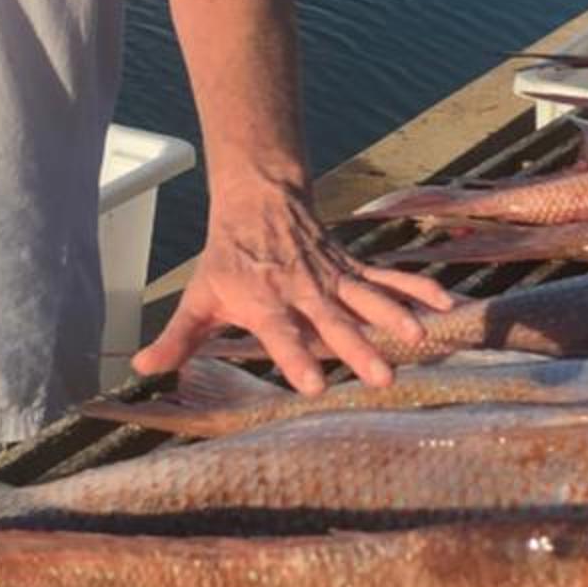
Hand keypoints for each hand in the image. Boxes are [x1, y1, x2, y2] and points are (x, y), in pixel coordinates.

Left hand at [131, 181, 453, 393]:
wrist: (260, 200)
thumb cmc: (227, 258)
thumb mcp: (198, 297)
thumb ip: (176, 338)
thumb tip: (140, 370)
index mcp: (264, 302)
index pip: (280, 334)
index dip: (295, 358)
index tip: (315, 386)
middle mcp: (303, 291)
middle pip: (333, 322)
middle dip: (358, 349)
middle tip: (382, 377)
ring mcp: (332, 279)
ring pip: (367, 299)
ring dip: (395, 317)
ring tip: (421, 339)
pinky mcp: (352, 270)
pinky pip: (389, 281)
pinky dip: (418, 290)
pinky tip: (447, 304)